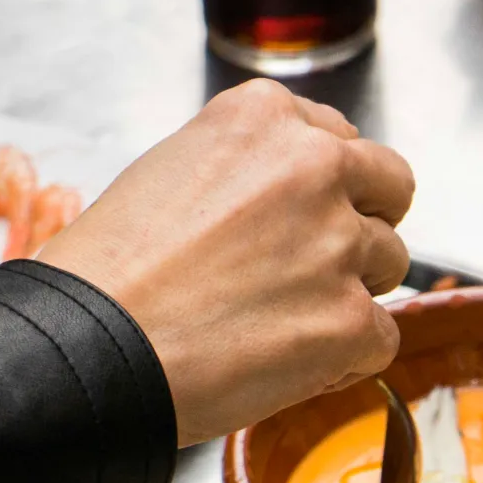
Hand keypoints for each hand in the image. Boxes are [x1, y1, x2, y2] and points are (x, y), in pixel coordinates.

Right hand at [40, 79, 414, 444]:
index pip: (339, 140)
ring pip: (390, 264)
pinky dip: (345, 359)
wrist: (93, 347)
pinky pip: (381, 338)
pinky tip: (286, 364)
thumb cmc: (108, 274)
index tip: (295, 220)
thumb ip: (246, 170)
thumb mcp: (170, 171)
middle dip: (363, 226)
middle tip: (311, 269)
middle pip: (390, 189)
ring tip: (279, 322)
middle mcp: (313, 167)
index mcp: (264, 117)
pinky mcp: (350, 320)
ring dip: (350, 294)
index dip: (324, 188)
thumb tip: (288, 203)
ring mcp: (338, 244)